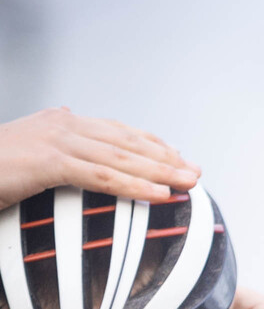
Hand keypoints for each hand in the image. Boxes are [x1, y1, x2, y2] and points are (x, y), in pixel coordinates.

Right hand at [0, 107, 198, 210]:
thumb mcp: (23, 148)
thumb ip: (48, 137)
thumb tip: (64, 114)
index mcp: (59, 121)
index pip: (115, 130)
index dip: (149, 143)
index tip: (176, 157)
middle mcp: (62, 123)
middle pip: (126, 140)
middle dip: (164, 157)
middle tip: (195, 172)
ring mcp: (57, 140)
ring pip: (121, 157)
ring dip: (159, 171)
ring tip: (188, 183)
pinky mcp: (49, 162)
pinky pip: (102, 176)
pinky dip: (134, 185)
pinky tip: (160, 195)